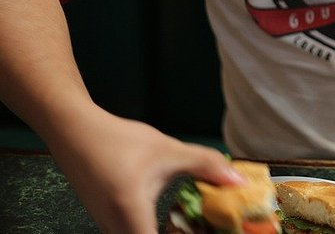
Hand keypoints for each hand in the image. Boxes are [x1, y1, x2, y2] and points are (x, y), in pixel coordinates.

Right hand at [47, 107, 242, 233]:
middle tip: (209, 225)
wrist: (75, 132)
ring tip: (198, 223)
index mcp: (130, 216)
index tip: (209, 230)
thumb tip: (238, 181)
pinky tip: (176, 219)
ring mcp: (108, 228)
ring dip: (170, 231)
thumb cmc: (117, 141)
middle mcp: (114, 229)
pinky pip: (136, 233)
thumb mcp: (168, 151)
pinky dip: (158, 229)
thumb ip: (206, 166)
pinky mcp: (109, 223)